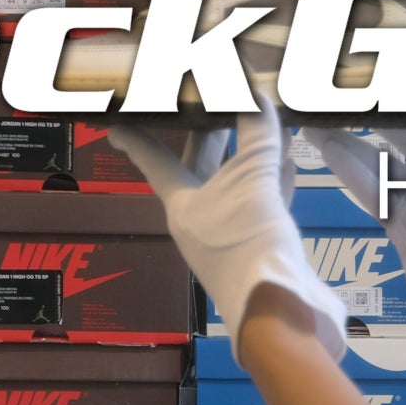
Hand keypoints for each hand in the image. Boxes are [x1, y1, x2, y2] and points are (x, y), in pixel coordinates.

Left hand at [110, 96, 347, 360]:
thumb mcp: (254, 181)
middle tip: (211, 95)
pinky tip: (289, 159)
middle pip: (199, 166)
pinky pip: (264, 201)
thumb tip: (254, 93)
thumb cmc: (250, 247)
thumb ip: (257, 137)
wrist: (281, 311)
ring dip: (248, 152)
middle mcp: (200, 220)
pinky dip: (275, 178)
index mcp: (182, 206)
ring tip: (259, 116)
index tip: (116, 121)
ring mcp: (231, 235)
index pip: (154, 161)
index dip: (136, 138)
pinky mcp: (262, 245)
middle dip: (208, 132)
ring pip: (236, 183)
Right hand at [302, 99, 405, 383]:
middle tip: (340, 90)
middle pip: (402, 132)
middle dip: (372, 111)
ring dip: (350, 139)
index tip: (381, 68)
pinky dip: (348, 170)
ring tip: (319, 116)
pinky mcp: (400, 223)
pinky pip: (371, 190)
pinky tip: (326, 150)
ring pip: (379, 159)